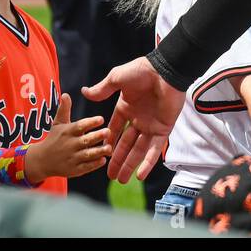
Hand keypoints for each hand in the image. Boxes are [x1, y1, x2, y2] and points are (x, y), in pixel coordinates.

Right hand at [25, 93, 110, 182]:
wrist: (42, 161)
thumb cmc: (54, 139)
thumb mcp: (57, 123)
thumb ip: (64, 110)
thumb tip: (65, 94)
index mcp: (67, 132)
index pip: (79, 126)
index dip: (90, 122)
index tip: (101, 119)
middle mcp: (69, 145)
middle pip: (85, 141)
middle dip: (97, 136)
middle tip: (108, 132)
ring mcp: (72, 158)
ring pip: (87, 155)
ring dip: (98, 152)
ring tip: (109, 148)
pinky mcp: (74, 170)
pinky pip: (86, 167)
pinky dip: (94, 164)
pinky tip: (103, 159)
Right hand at [83, 56, 185, 182]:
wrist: (165, 71)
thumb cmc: (142, 71)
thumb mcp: (117, 79)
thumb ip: (102, 89)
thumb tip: (84, 92)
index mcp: (126, 108)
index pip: (115, 129)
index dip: (108, 143)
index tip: (100, 155)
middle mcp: (138, 119)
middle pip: (126, 144)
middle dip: (118, 160)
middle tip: (109, 176)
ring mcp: (151, 125)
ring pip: (138, 150)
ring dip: (130, 165)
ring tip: (120, 180)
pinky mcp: (164, 129)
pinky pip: (154, 149)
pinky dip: (147, 162)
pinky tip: (140, 175)